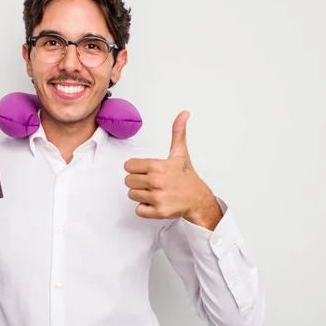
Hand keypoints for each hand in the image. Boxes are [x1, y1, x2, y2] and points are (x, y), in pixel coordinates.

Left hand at [124, 111, 221, 228]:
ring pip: (132, 194)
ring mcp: (157, 197)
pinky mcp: (158, 211)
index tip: (147, 170)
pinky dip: (144, 208)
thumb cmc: (186, 176)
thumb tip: (184, 113)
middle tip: (152, 182)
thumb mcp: (180, 153)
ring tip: (155, 191)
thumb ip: (178, 132)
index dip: (136, 168)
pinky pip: (138, 209)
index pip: (128, 166)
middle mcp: (156, 181)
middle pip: (128, 181)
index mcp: (157, 166)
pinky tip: (156, 202)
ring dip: (141, 194)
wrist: (197, 198)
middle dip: (138, 181)